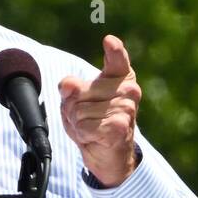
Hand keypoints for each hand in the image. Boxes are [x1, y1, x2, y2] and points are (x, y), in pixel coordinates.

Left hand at [57, 35, 141, 187]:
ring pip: (79, 110)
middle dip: (73, 108)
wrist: (109, 156)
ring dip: (78, 123)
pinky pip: (84, 126)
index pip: (117, 59)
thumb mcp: (76, 101)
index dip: (114, 50)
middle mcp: (129, 90)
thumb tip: (68, 84)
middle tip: (88, 119)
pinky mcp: (119, 126)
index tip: (109, 41)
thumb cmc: (94, 123)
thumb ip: (71, 88)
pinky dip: (82, 134)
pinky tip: (94, 137)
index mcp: (121, 77)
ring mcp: (126, 108)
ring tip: (92, 129)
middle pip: (78, 91)